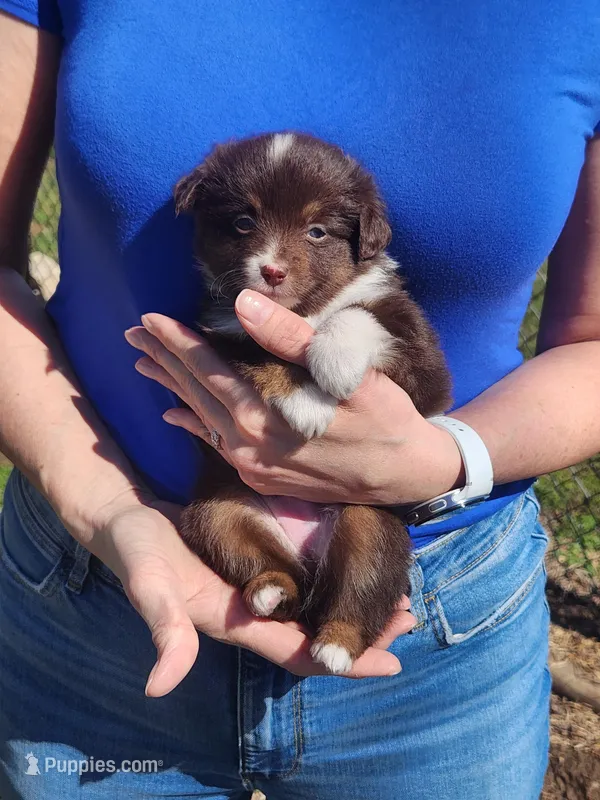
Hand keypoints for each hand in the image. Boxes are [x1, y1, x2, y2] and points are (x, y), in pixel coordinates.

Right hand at [91, 496, 414, 695]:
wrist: (120, 521)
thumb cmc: (135, 548)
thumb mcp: (147, 581)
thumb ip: (160, 624)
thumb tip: (159, 685)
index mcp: (232, 621)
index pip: (297, 653)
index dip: (343, 662)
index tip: (393, 663)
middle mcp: (246, 613)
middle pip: (314, 634)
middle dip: (360, 635)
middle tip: (407, 619)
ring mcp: (248, 591)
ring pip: (310, 610)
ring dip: (349, 609)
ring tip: (392, 597)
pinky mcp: (248, 567)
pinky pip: (298, 585)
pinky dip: (329, 583)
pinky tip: (346, 566)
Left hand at [125, 290, 462, 504]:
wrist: (408, 475)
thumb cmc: (386, 419)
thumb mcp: (347, 374)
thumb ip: (291, 340)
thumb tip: (244, 303)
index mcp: (265, 418)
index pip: (210, 371)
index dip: (178, 341)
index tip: (150, 317)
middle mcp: (249, 447)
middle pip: (196, 394)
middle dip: (165, 360)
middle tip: (134, 334)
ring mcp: (254, 467)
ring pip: (201, 419)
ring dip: (174, 388)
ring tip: (145, 365)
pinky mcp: (263, 478)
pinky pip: (216, 445)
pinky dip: (194, 424)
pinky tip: (175, 415)